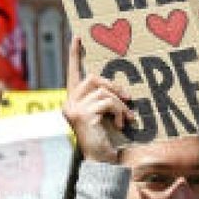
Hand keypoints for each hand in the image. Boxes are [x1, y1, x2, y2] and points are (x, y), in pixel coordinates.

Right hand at [63, 37, 131, 163]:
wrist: (101, 162)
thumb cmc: (106, 140)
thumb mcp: (105, 115)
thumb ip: (105, 99)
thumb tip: (120, 89)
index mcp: (73, 101)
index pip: (73, 73)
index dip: (75, 54)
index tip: (78, 36)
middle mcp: (69, 103)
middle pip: (93, 78)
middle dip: (114, 86)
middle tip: (129, 98)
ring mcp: (74, 108)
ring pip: (102, 90)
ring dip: (120, 103)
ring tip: (127, 117)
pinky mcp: (82, 114)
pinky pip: (107, 102)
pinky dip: (119, 111)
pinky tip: (121, 124)